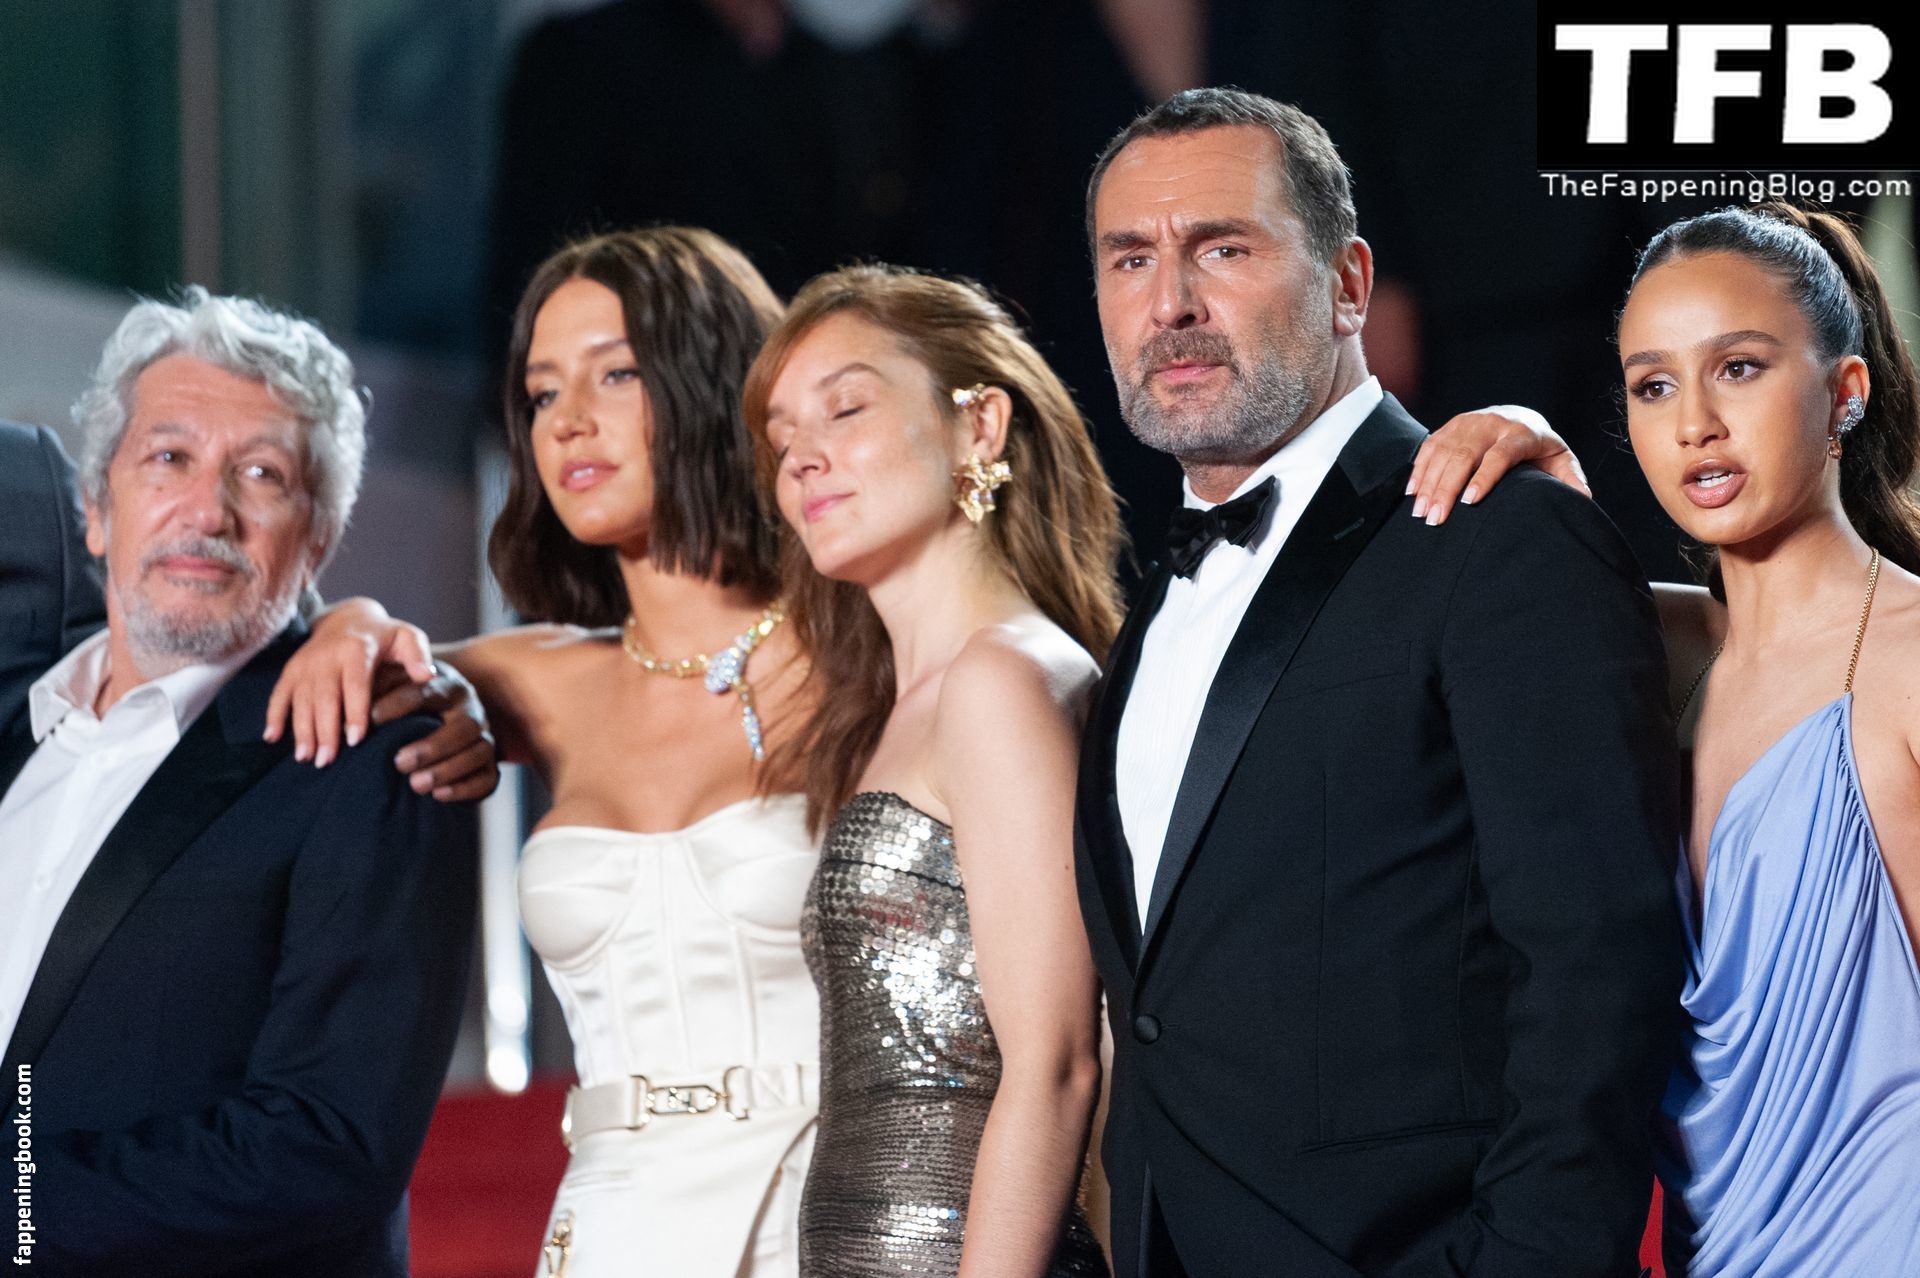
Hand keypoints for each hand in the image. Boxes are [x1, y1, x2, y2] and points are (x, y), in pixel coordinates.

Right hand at [265, 598, 432, 766]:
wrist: (349, 618)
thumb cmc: (385, 636)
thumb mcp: (407, 638)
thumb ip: (418, 656)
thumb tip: (426, 675)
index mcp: (357, 648)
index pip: (355, 684)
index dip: (355, 712)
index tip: (356, 740)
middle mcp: (326, 656)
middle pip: (324, 697)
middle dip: (324, 730)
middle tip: (327, 761)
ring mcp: (305, 664)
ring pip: (300, 700)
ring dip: (301, 730)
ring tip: (305, 758)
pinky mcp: (291, 670)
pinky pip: (279, 694)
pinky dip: (273, 716)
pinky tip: (271, 738)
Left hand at [375, 664, 499, 802]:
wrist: (444, 715)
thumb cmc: (406, 704)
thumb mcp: (392, 689)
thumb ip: (373, 695)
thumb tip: (345, 718)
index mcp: (447, 686)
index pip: (428, 692)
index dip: (399, 705)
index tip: (371, 719)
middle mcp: (472, 711)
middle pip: (464, 727)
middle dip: (432, 747)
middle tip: (399, 762)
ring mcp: (485, 739)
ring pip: (479, 753)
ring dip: (447, 770)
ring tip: (416, 784)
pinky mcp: (490, 766)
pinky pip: (489, 779)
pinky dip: (465, 788)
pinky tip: (438, 796)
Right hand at [1407, 405, 1590, 525]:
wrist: (1519, 415)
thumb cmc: (1540, 449)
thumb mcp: (1560, 460)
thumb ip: (1571, 479)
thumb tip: (1583, 500)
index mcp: (1521, 432)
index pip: (1500, 455)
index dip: (1484, 477)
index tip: (1469, 502)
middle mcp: (1492, 423)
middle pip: (1464, 455)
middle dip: (1446, 489)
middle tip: (1434, 518)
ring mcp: (1468, 422)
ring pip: (1443, 452)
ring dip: (1428, 483)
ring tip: (1420, 512)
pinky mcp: (1451, 425)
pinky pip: (1430, 446)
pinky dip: (1419, 469)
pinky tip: (1412, 492)